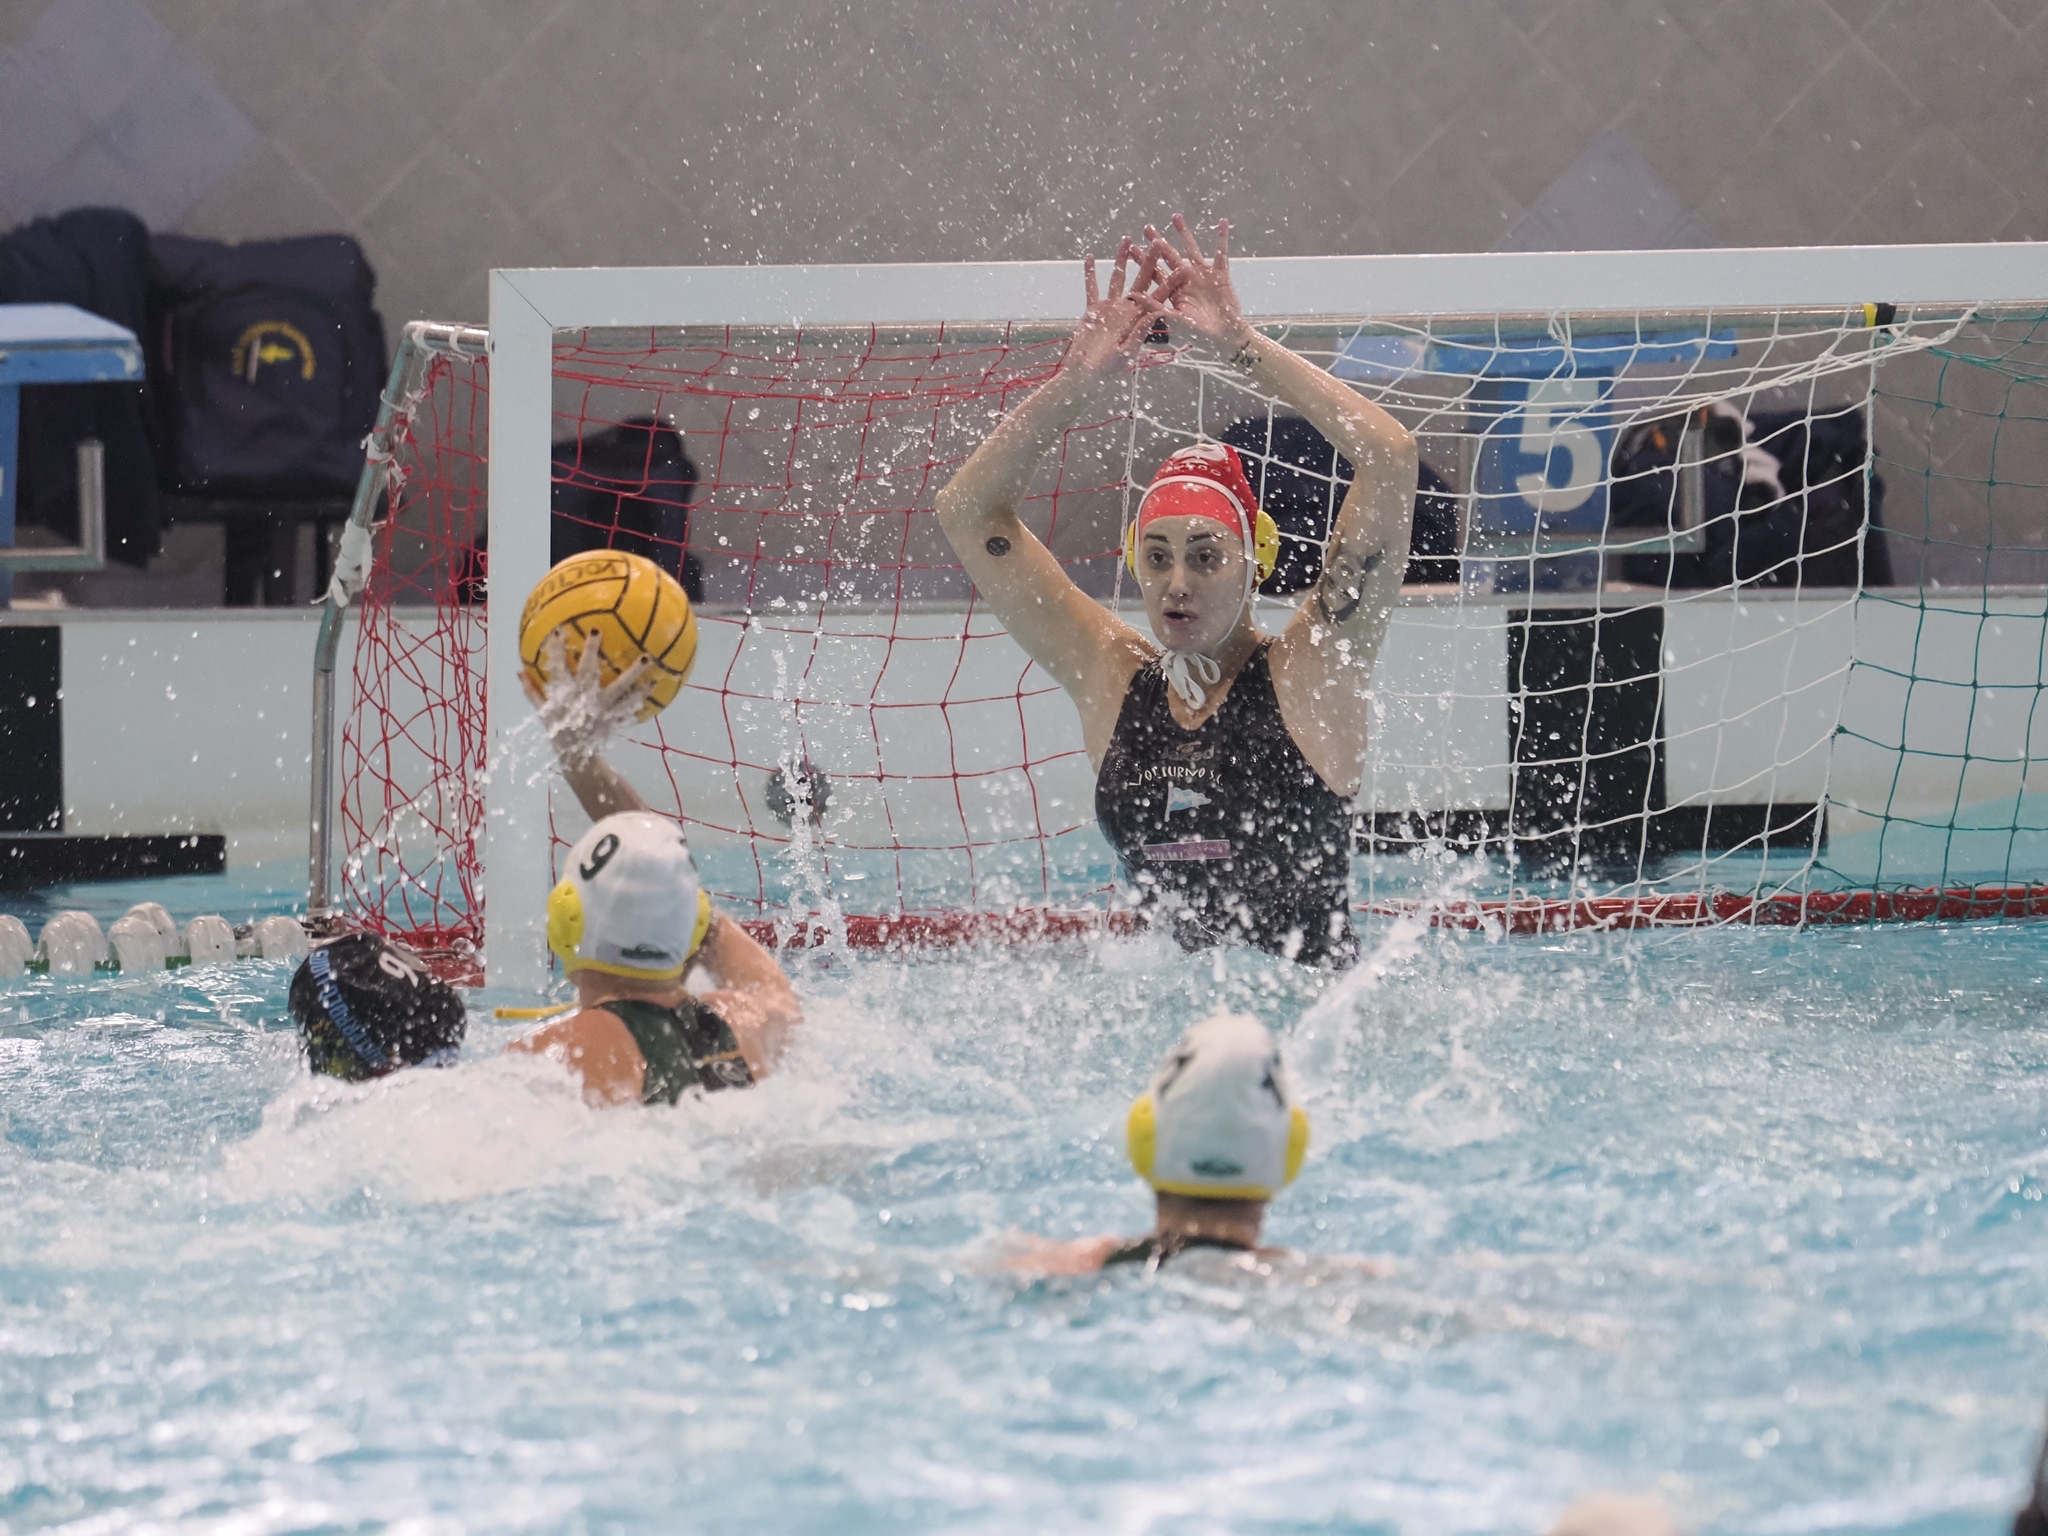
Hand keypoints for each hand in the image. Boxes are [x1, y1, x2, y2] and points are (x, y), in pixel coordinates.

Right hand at [521, 627, 654, 765]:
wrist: (576, 755)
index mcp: (564, 694)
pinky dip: (641, 694)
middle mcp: (583, 698)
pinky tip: (654, 683)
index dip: (556, 649)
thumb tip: (519, 672)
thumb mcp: (543, 711)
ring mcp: (600, 707)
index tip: (558, 630)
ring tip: (646, 658)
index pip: (557, 667)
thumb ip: (532, 691)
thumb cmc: (559, 729)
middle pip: (587, 670)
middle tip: (597, 630)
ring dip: (633, 672)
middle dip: (591, 650)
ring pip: (618, 686)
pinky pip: (630, 703)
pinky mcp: (613, 716)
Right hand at [1061, 236, 1169, 379]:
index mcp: (1140, 320)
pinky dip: (1090, 273)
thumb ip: (1140, 332)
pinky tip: (1091, 257)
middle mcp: (1128, 310)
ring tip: (1127, 239)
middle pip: (1141, 281)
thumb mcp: (1126, 351)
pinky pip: (1092, 287)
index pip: (1159, 297)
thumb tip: (1155, 313)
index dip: (1172, 283)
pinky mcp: (1093, 309)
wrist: (1086, 373)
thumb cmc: (1107, 368)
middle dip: (1149, 261)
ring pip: (1118, 278)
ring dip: (1121, 259)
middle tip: (1159, 242)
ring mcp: (1110, 308)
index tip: (1183, 267)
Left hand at [1145, 215, 1247, 354]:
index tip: (1131, 248)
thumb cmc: (1199, 335)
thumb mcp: (1174, 320)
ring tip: (1175, 217)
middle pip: (1170, 256)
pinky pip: (1221, 252)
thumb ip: (1154, 307)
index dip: (1144, 261)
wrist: (1225, 337)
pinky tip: (1222, 222)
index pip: (1155, 273)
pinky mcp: (1220, 273)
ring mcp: (1203, 275)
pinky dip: (1222, 237)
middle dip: (1158, 243)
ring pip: (1192, 249)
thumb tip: (1132, 296)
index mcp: (1174, 291)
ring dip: (1184, 233)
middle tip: (1147, 228)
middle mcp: (1186, 280)